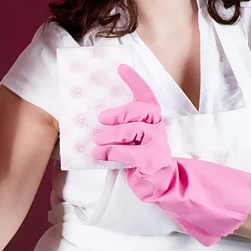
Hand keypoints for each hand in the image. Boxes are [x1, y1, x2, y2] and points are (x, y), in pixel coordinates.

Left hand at [91, 64, 175, 199]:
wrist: (158, 182)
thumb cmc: (139, 155)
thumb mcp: (130, 136)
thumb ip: (119, 126)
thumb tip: (92, 118)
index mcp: (151, 117)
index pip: (146, 94)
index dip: (135, 80)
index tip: (121, 68)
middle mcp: (157, 126)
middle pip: (142, 110)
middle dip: (120, 112)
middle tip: (101, 118)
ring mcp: (158, 143)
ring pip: (135, 131)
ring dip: (112, 135)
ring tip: (97, 140)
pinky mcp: (153, 161)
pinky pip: (131, 153)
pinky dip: (112, 152)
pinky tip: (99, 154)